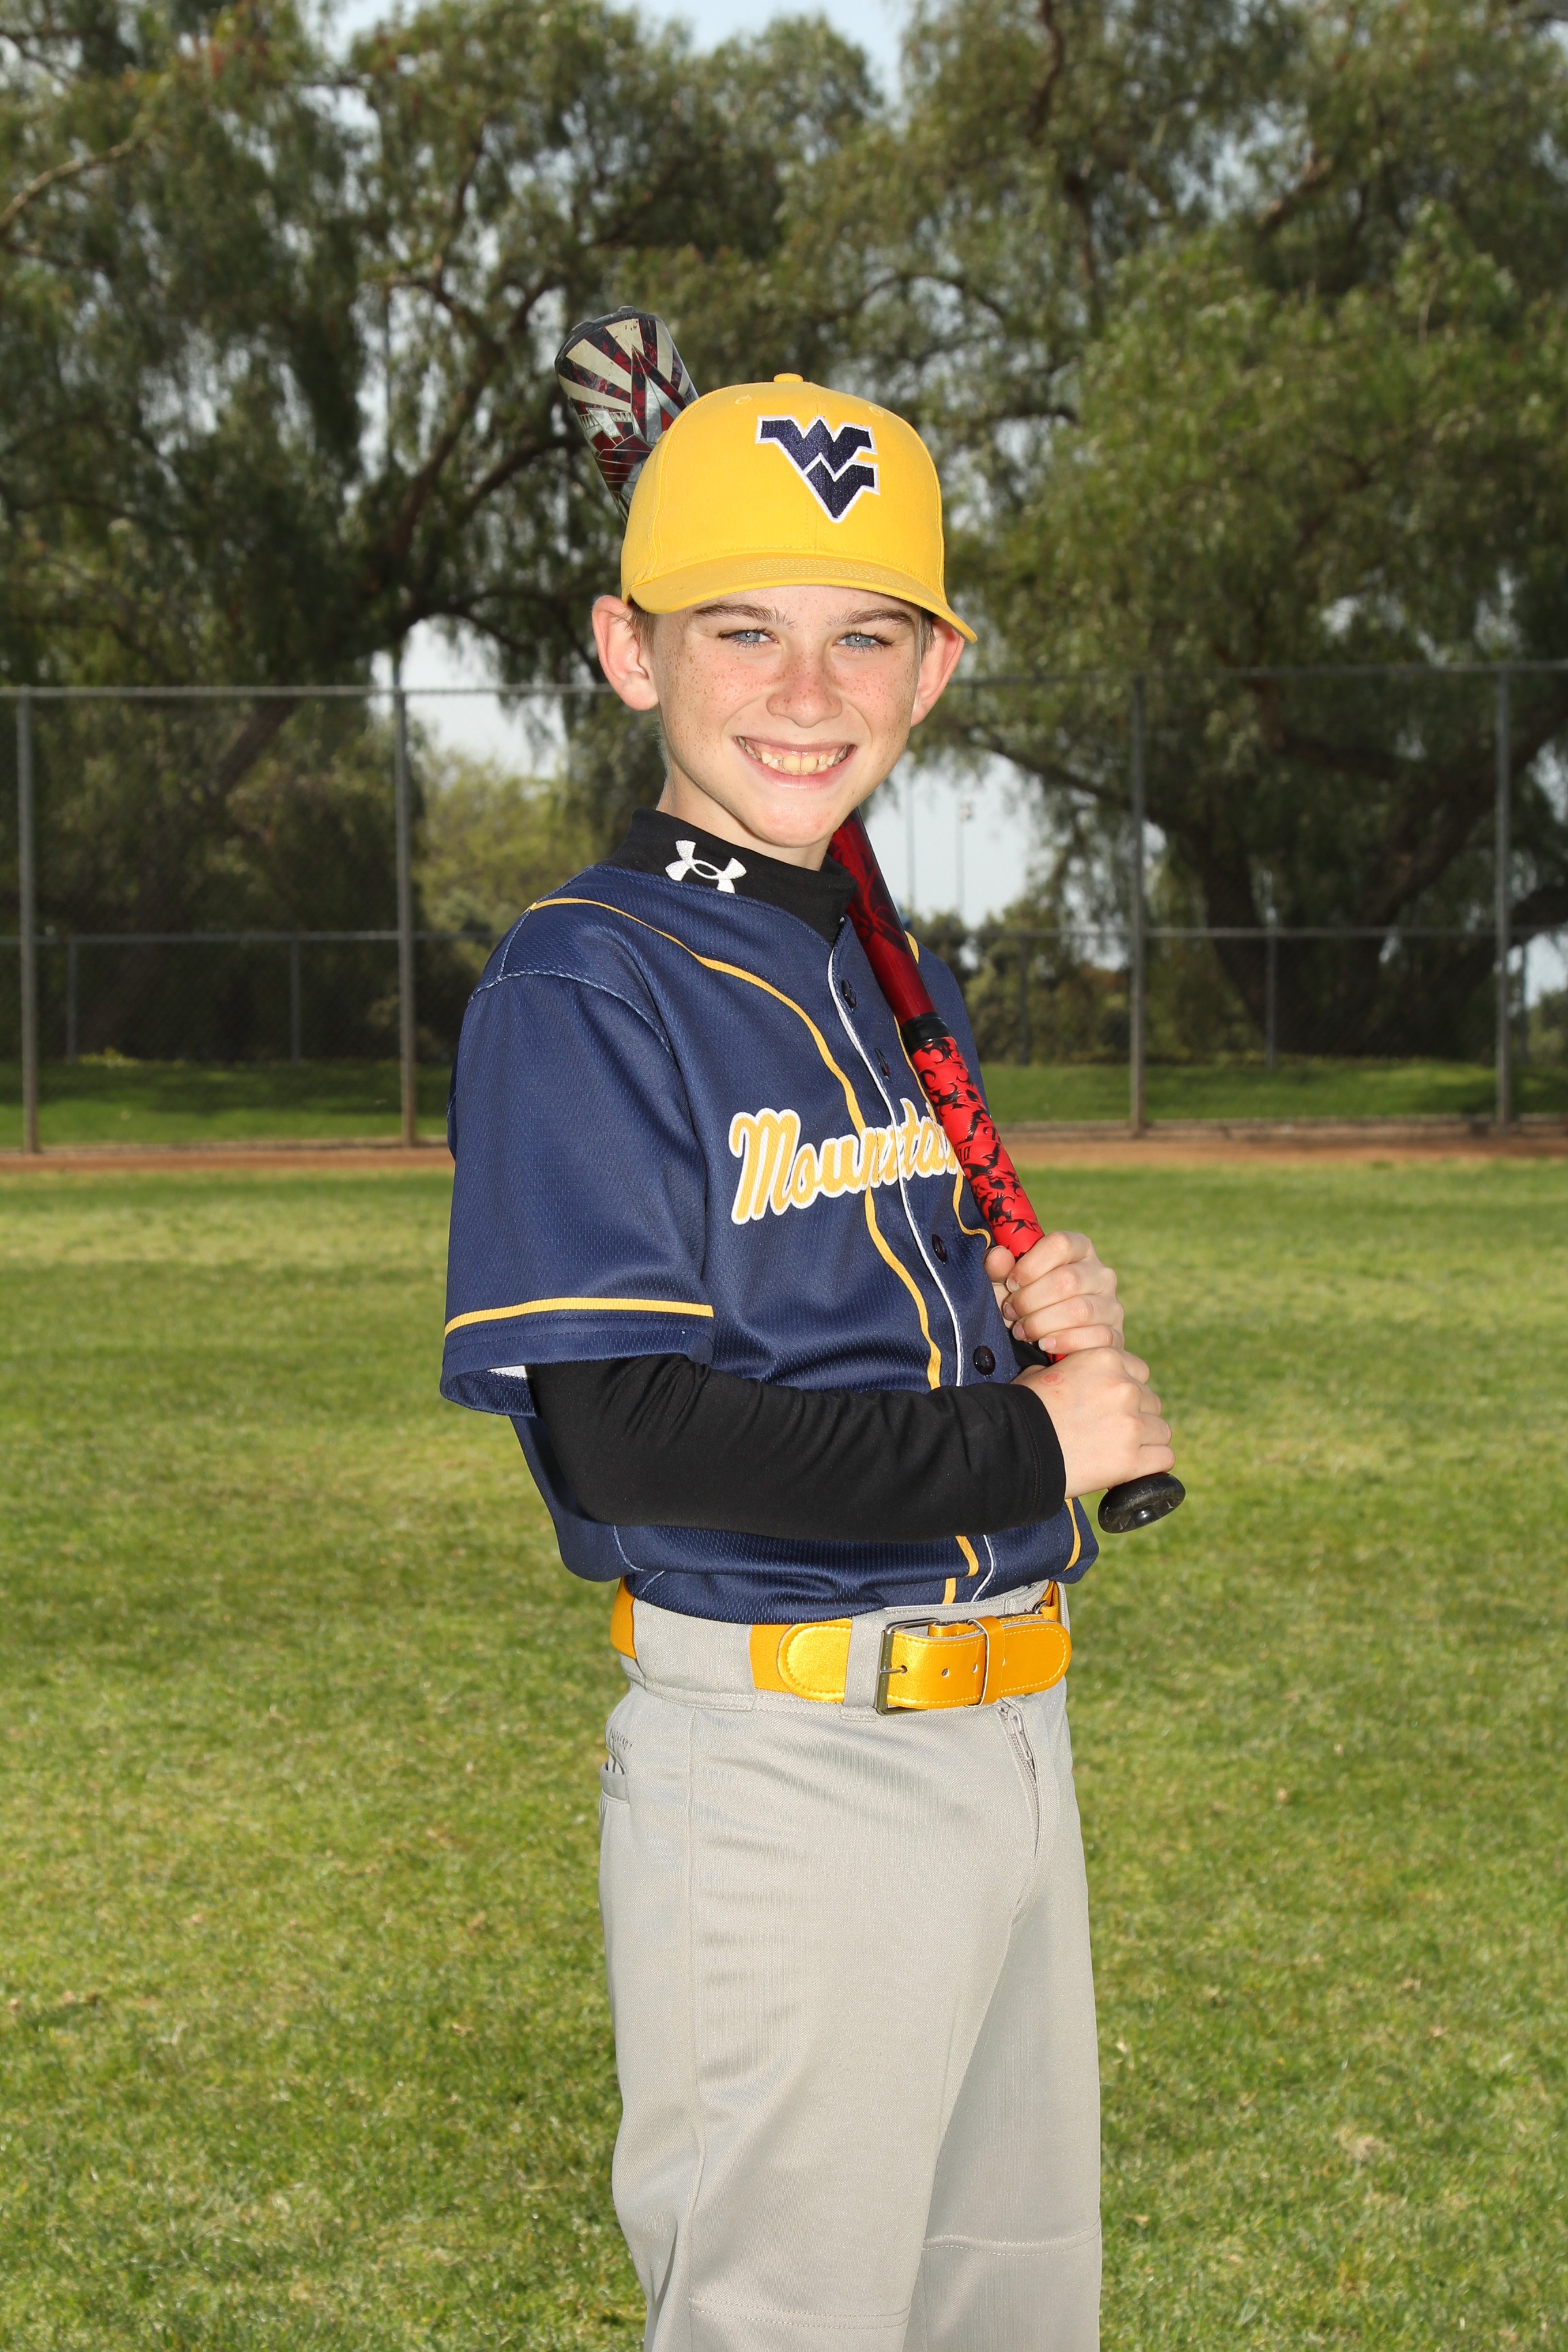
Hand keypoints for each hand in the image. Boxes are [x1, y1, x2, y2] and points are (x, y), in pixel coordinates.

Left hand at [986, 1230, 1123, 1356]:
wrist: (1046, 1342)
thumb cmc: (1027, 1304)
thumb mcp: (1008, 1286)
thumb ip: (998, 1269)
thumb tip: (997, 1256)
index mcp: (1079, 1249)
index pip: (1061, 1243)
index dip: (1031, 1264)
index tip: (1011, 1283)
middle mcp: (1101, 1273)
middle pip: (1068, 1280)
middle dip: (1031, 1299)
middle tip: (1011, 1312)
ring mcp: (1111, 1304)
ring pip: (1081, 1310)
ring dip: (1043, 1323)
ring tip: (1022, 1331)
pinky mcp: (1115, 1335)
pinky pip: (1096, 1337)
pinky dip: (1065, 1342)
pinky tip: (1045, 1345)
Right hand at [1013, 1350, 1172, 1501]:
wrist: (1012, 1448)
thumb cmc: (1021, 1410)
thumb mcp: (1042, 1374)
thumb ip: (1070, 1371)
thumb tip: (1071, 1376)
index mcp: (1105, 1359)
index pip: (1138, 1373)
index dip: (1126, 1391)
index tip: (1112, 1406)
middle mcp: (1124, 1387)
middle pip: (1151, 1402)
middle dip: (1136, 1416)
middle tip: (1111, 1432)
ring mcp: (1131, 1424)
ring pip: (1161, 1431)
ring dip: (1145, 1441)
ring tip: (1120, 1452)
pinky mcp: (1131, 1459)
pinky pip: (1164, 1459)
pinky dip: (1151, 1465)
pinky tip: (1133, 1469)